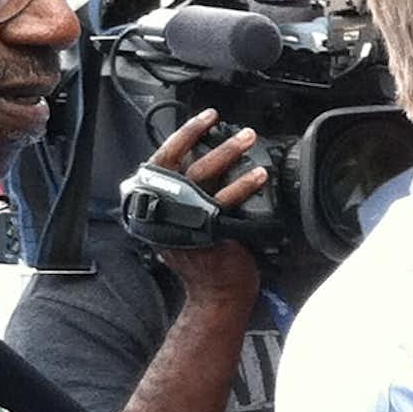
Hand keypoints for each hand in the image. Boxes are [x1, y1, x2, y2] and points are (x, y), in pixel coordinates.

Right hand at [146, 109, 264, 308]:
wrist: (216, 293)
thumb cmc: (204, 259)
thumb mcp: (181, 224)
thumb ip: (180, 196)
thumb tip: (196, 162)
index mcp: (153, 205)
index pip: (162, 160)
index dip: (182, 136)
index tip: (204, 118)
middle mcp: (164, 210)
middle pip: (180, 163)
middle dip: (204, 138)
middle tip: (225, 123)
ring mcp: (184, 219)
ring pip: (203, 176)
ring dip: (227, 152)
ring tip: (247, 138)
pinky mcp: (207, 230)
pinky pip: (226, 200)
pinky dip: (244, 185)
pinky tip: (259, 174)